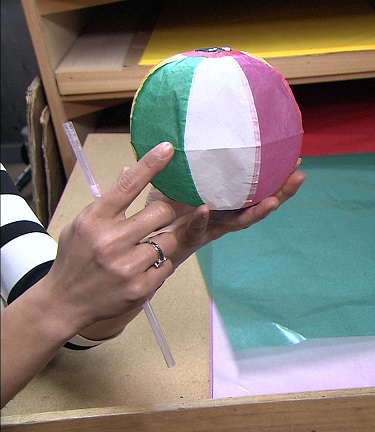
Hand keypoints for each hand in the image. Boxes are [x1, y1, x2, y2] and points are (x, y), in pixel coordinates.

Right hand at [44, 142, 178, 331]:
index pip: (128, 185)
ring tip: (144, 250)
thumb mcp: (83, 224)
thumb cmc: (75, 258)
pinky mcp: (140, 288)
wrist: (63, 302)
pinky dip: (159, 266)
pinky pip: (167, 266)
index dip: (151, 164)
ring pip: (168, 240)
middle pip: (161, 213)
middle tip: (156, 222)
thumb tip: (129, 171)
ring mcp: (126, 266)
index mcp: (95, 219)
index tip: (169, 148)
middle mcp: (110, 241)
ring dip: (162, 243)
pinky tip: (142, 270)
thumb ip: (108, 202)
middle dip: (164, 216)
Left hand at [145, 159, 305, 264]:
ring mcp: (210, 229)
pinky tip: (206, 209)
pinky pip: (197, 229)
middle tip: (299, 175)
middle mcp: (224, 216)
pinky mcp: (190, 239)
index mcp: (225, 202)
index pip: (257, 189)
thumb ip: (176, 163)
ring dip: (258, 211)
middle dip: (282, 192)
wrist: (142, 239)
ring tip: (274, 201)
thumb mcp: (170, 181)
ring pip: (240, 222)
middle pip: (260, 205)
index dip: (276, 177)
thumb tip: (174, 134)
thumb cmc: (158, 211)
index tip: (294, 160)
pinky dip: (201, 219)